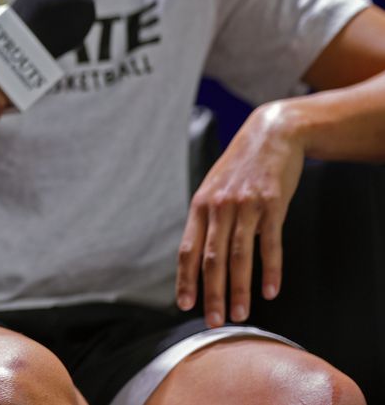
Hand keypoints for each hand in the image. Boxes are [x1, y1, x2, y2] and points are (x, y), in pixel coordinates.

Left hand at [176, 102, 305, 326]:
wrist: (270, 135)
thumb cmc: (240, 166)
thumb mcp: (213, 188)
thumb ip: (206, 218)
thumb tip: (197, 253)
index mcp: (200, 205)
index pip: (187, 249)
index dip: (185, 279)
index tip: (184, 304)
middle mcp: (219, 207)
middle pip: (212, 259)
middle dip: (211, 293)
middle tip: (214, 321)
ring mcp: (246, 206)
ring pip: (239, 256)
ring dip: (239, 289)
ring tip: (239, 314)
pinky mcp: (273, 205)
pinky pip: (270, 244)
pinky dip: (270, 270)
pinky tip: (270, 290)